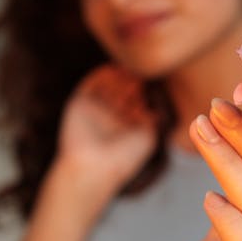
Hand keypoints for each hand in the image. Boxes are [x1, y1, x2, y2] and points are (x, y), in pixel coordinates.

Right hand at [54, 64, 157, 222]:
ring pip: (110, 81)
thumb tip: (161, 96)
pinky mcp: (80, 102)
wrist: (92, 167)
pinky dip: (103, 74)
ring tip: (130, 78)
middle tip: (141, 82)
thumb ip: (157, 115)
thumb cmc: (124, 157)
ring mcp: (97, 107)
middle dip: (134, 81)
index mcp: (129, 122)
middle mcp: (112, 113)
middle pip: (126, 86)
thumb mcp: (149, 136)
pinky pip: (92, 82)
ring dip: (121, 76)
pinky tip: (114, 72)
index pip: (140, 96)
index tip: (155, 89)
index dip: (148, 89)